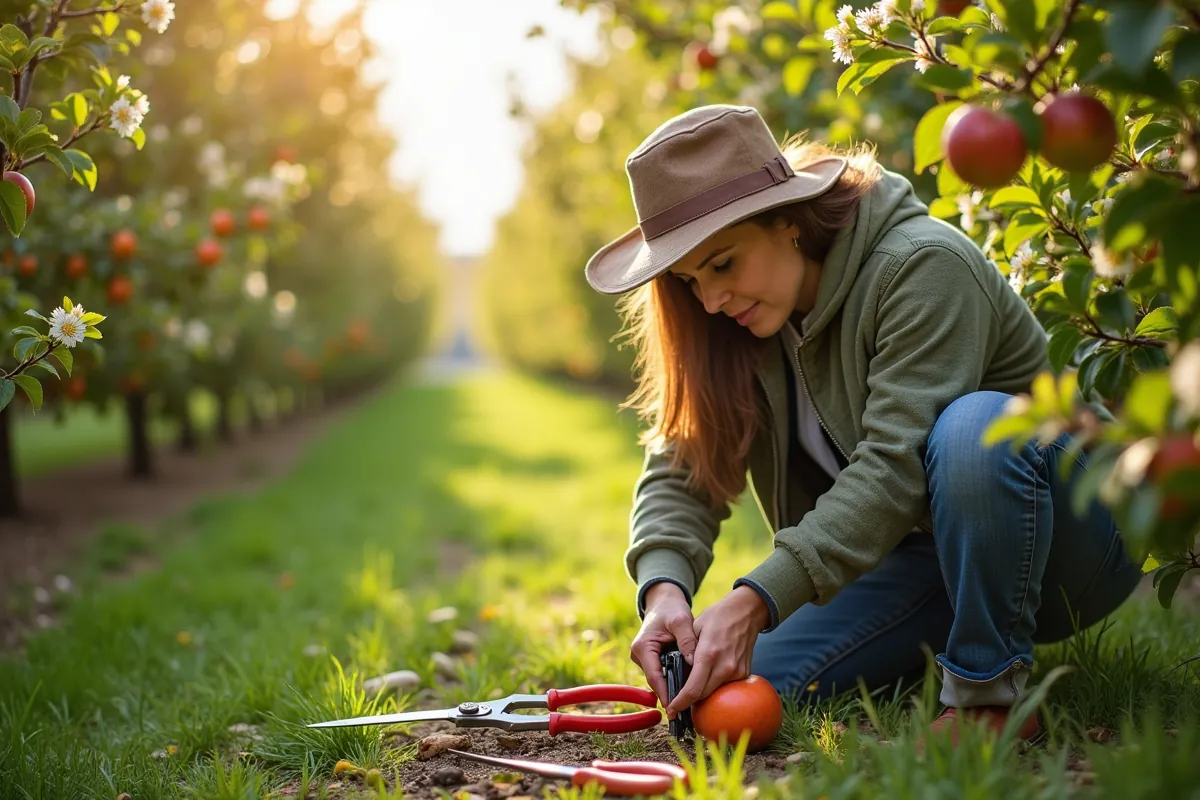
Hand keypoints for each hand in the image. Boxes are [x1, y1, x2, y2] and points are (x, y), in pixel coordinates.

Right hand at [629, 582, 696, 708]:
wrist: (664, 602)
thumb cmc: (671, 609)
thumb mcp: (681, 619)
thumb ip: (687, 639)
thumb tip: (694, 661)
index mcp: (643, 646)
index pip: (654, 676)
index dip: (665, 692)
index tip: (676, 706)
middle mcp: (640, 655)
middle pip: (657, 680)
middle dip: (671, 693)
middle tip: (686, 711)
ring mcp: (645, 658)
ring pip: (660, 678)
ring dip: (673, 687)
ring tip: (689, 704)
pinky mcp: (652, 660)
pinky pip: (663, 673)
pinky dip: (674, 679)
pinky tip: (688, 689)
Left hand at [664, 585, 767, 718]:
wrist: (746, 612)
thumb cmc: (717, 617)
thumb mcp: (695, 628)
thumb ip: (685, 651)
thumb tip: (674, 672)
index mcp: (708, 654)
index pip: (693, 689)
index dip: (680, 703)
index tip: (672, 710)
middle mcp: (725, 666)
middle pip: (702, 695)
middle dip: (688, 702)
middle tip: (676, 703)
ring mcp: (736, 671)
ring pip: (714, 693)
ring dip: (701, 694)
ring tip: (688, 691)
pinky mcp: (744, 673)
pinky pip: (724, 686)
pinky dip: (713, 686)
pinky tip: (705, 680)